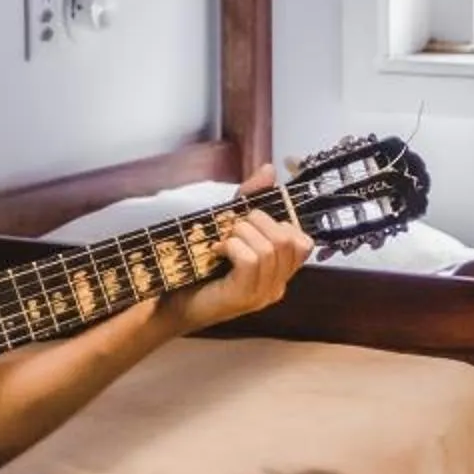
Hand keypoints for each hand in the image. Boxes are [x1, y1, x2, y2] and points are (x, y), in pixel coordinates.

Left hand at [161, 168, 316, 332]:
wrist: (171, 303)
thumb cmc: (200, 267)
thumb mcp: (229, 227)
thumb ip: (251, 200)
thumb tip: (269, 170)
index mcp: (279, 272)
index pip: (303, 243)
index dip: (280, 222)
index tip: (251, 222)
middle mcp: (277, 285)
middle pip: (290, 241)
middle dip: (260, 222)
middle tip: (234, 227)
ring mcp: (262, 294)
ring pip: (270, 249)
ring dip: (242, 233)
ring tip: (224, 239)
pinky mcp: (243, 296)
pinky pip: (251, 260)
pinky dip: (233, 246)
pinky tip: (217, 251)